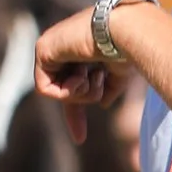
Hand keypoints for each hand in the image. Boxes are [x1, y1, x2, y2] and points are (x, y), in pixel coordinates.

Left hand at [33, 8, 128, 142]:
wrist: (125, 32)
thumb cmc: (128, 48)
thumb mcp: (119, 75)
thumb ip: (109, 89)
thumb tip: (102, 104)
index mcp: (81, 53)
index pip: (72, 87)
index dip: (76, 115)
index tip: (79, 139)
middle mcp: (64, 50)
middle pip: (62, 91)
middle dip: (82, 98)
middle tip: (98, 77)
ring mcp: (52, 49)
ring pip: (57, 92)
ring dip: (80, 92)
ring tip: (93, 74)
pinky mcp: (42, 50)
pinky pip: (45, 89)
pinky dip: (66, 90)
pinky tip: (80, 75)